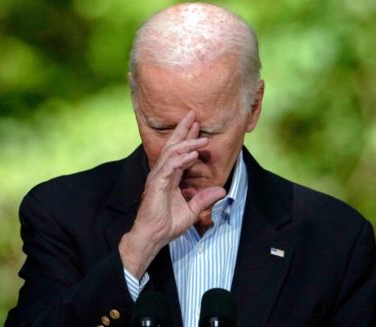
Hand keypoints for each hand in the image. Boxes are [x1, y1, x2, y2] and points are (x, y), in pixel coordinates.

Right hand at [119, 111, 225, 277]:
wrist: (154, 236)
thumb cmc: (167, 225)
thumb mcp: (192, 210)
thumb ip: (204, 198)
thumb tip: (221, 190)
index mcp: (170, 177)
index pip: (179, 153)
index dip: (187, 138)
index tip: (197, 126)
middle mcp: (163, 173)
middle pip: (173, 146)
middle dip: (183, 130)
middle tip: (193, 115)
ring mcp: (158, 177)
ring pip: (172, 153)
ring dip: (187, 143)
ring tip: (201, 137)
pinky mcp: (156, 184)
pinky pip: (170, 167)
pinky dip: (181, 159)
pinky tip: (192, 154)